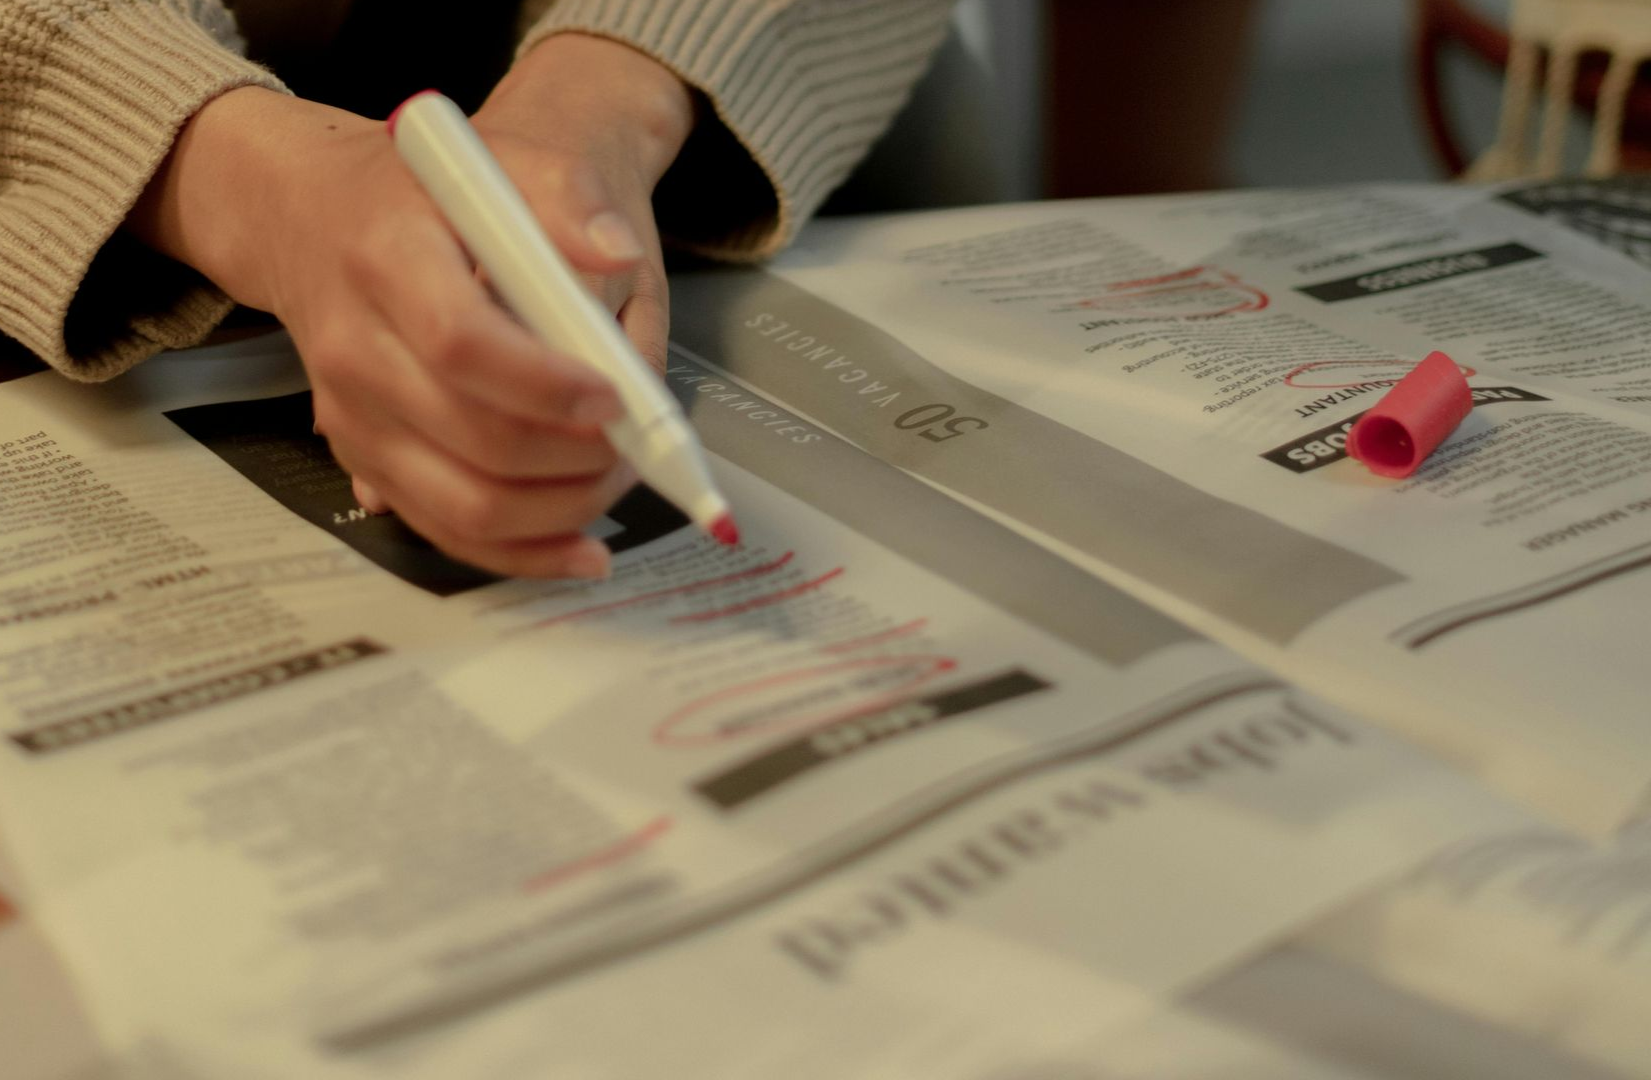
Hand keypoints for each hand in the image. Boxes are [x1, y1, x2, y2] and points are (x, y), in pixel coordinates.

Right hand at [128, 34, 694, 578]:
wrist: (312, 216)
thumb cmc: (423, 191)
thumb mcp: (501, 160)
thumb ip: (565, 201)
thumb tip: (618, 254)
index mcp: (386, 258)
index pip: (463, 343)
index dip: (547, 384)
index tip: (615, 395)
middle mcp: (354, 347)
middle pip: (473, 438)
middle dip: (575, 458)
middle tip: (637, 444)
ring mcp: (352, 415)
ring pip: (462, 505)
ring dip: (560, 513)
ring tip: (619, 483)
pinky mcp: (362, 460)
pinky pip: (445, 530)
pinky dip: (522, 554)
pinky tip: (582, 549)